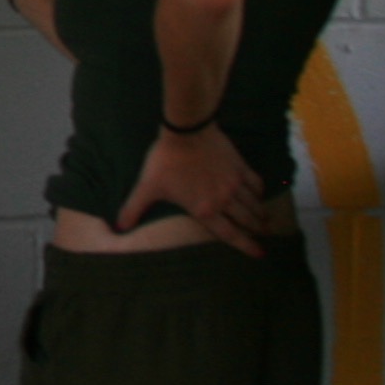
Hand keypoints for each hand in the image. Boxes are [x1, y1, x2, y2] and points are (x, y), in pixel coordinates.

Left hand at [117, 124, 268, 253]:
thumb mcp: (147, 186)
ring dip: (260, 213)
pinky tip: (259, 192)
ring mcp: (234, 183)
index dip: (246, 245)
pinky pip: (254, 182)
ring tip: (266, 221)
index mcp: (205, 210)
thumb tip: (118, 226)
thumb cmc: (165, 161)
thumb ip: (134, 208)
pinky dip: (259, 190)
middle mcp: (224, 200)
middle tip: (265, 235)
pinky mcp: (239, 166)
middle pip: (246, 220)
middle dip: (256, 229)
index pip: (229, 234)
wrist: (186, 131)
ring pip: (253, 203)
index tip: (259, 253)